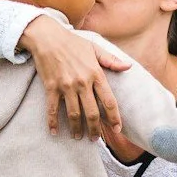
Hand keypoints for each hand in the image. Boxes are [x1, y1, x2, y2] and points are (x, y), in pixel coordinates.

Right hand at [20, 14, 129, 140]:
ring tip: (78, 137)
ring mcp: (66, 86)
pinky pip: (52, 109)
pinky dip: (52, 122)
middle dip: (95, 129)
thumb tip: (129, 66)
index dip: (114, 117)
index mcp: (96, 74)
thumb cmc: (72, 42)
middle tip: (95, 139)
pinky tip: (54, 133)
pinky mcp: (51, 88)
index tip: (117, 129)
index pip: (108, 101)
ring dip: (76, 129)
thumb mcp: (95, 48)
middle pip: (92, 112)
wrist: (48, 37)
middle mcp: (82, 82)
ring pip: (73, 114)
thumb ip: (111, 60)